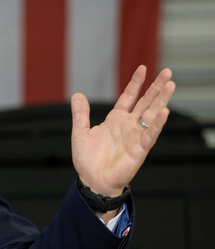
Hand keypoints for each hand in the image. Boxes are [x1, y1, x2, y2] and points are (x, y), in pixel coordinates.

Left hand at [71, 65, 175, 196]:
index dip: (135, 83)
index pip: (128, 97)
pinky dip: (157, 124)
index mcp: (115, 120)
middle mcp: (128, 126)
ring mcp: (136, 136)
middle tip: (167, 72)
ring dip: (161, 100)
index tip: (142, 68)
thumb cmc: (88, 160)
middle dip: (156, 87)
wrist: (92, 180)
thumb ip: (80, 114)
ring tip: (171, 85)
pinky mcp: (139, 149)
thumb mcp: (80, 132)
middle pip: (145, 102)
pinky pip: (150, 134)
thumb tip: (77, 94)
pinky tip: (164, 112)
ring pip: (152, 114)